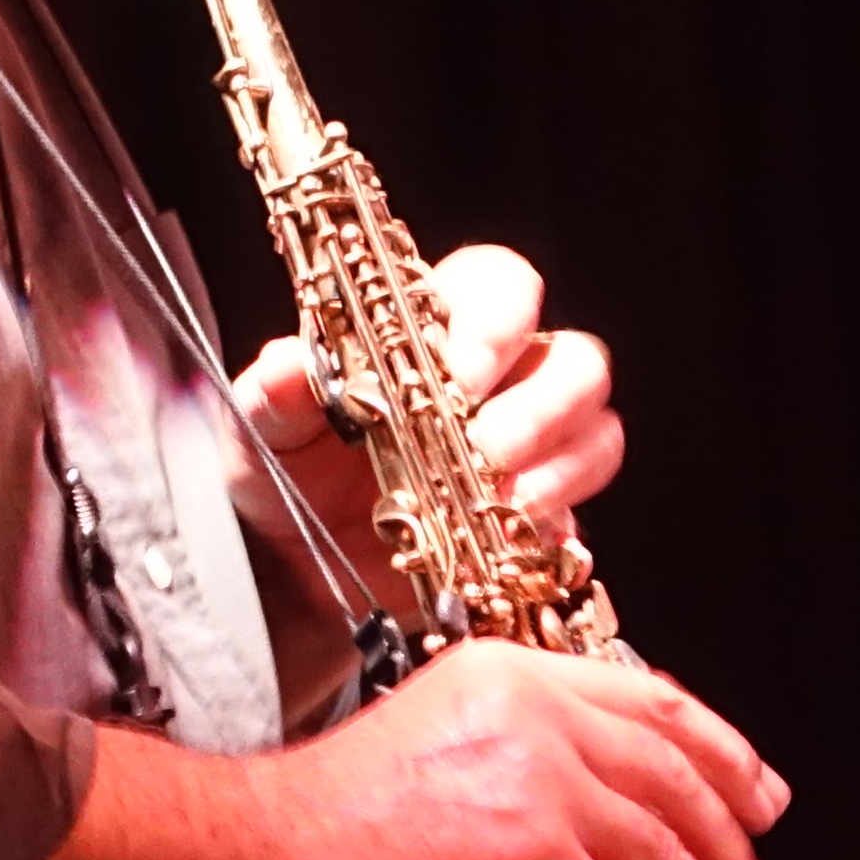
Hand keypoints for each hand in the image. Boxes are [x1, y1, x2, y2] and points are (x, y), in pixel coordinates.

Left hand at [239, 242, 625, 541]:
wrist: (294, 572)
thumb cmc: (285, 474)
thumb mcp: (262, 428)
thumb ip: (278, 391)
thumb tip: (292, 362)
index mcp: (438, 332)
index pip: (503, 287)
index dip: (500, 321)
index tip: (463, 372)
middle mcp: (501, 384)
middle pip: (576, 360)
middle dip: (541, 405)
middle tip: (484, 448)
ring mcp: (530, 454)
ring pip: (597, 431)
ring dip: (559, 466)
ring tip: (500, 500)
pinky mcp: (538, 522)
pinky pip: (581, 515)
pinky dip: (553, 526)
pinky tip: (506, 543)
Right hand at [243, 640, 783, 859]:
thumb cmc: (321, 836)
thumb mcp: (435, 785)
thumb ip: (518, 833)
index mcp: (510, 680)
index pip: (649, 703)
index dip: (721, 754)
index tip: (758, 796)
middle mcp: (533, 717)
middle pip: (673, 778)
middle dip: (728, 847)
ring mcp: (537, 785)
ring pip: (663, 855)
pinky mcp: (531, 859)